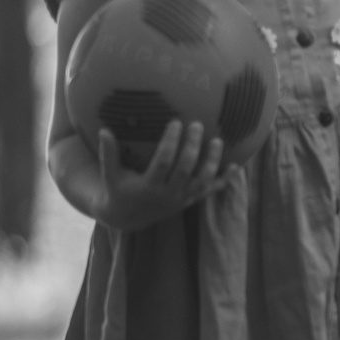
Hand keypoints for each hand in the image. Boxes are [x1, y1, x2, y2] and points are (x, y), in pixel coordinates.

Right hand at [95, 122, 228, 230]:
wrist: (128, 218)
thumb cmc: (118, 190)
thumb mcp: (110, 175)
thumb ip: (109, 154)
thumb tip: (104, 130)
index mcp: (148, 187)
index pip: (163, 162)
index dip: (170, 143)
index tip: (176, 122)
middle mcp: (168, 195)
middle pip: (186, 169)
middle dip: (193, 147)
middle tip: (197, 124)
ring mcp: (182, 199)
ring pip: (202, 181)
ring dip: (212, 162)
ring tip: (218, 141)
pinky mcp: (190, 202)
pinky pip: (210, 191)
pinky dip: (224, 180)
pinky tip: (236, 166)